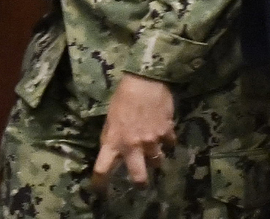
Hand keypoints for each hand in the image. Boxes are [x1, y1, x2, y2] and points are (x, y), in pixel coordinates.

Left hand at [90, 73, 175, 191]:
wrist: (146, 79)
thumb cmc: (124, 96)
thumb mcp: (110, 117)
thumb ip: (112, 136)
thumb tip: (114, 149)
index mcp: (113, 142)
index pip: (102, 170)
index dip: (100, 184)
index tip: (100, 190)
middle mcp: (133, 146)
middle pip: (138, 178)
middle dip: (140, 183)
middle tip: (141, 182)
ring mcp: (152, 141)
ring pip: (157, 162)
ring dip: (155, 158)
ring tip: (153, 149)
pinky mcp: (167, 132)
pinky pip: (169, 144)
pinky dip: (167, 141)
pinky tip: (164, 133)